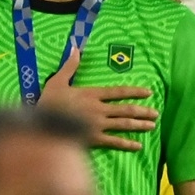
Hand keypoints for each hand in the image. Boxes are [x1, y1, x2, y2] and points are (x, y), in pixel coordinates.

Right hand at [37, 51, 157, 150]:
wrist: (38, 125)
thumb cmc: (47, 103)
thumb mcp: (57, 81)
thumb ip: (70, 66)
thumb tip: (76, 48)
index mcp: (92, 94)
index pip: (118, 92)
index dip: (135, 92)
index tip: (149, 92)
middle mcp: (99, 109)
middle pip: (126, 110)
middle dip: (142, 111)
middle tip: (156, 114)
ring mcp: (97, 125)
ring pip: (123, 124)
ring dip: (139, 125)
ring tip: (152, 126)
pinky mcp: (92, 139)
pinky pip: (113, 141)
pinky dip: (126, 144)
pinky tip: (138, 146)